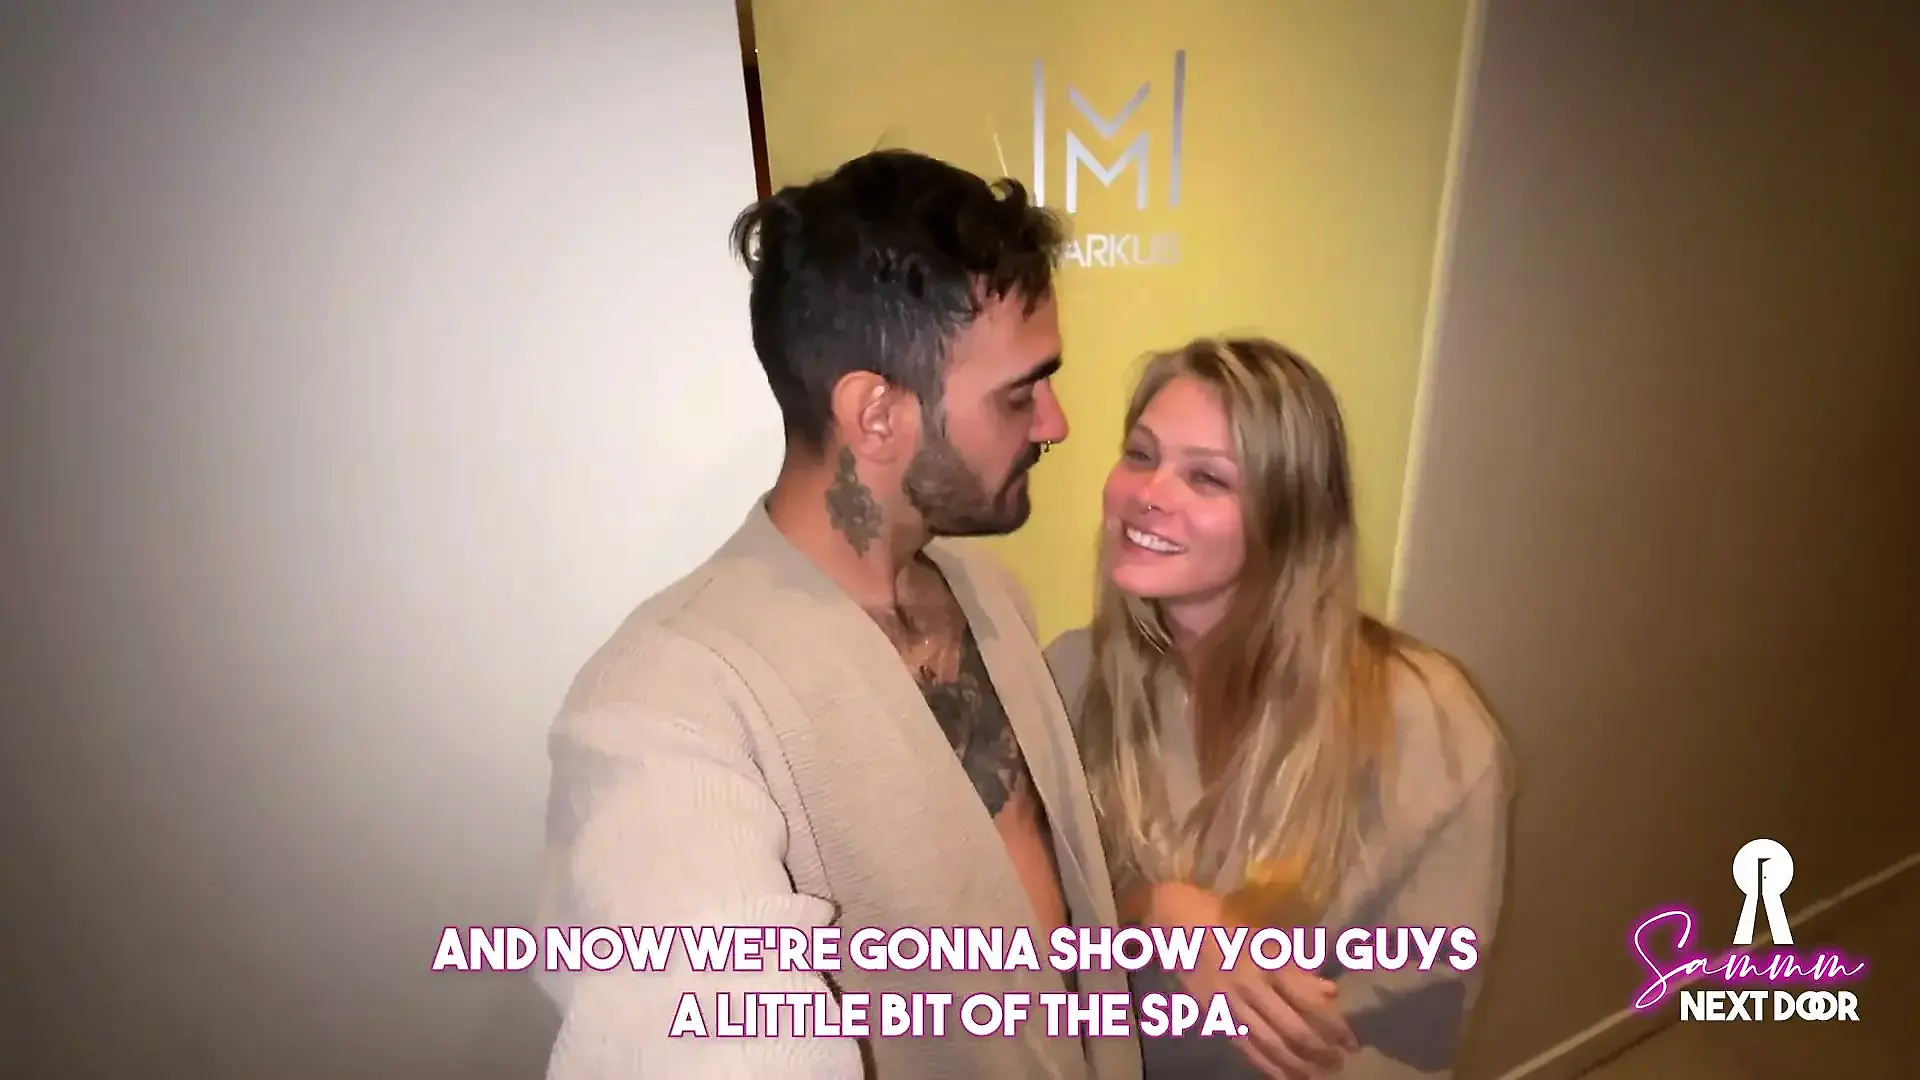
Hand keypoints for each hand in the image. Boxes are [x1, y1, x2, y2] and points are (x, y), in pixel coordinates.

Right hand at [1149, 881, 1358, 1078]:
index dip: (1333, 1024)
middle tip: (1339, 1062)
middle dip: (1319, 1049)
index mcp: (1266, 959)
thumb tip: (1330, 992)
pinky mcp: (1214, 1014)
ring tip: (1318, 1074)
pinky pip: (1244, 1046)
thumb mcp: (1266, 933)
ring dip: (1297, 1063)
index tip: (1352, 1040)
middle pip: (1291, 1028)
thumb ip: (1298, 965)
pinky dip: (1266, 1065)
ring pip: (1269, 1043)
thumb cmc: (1226, 917)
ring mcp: (1230, 1002)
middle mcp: (1249, 985)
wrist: (1174, 918)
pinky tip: (1285, 1076)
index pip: (1308, 1001)